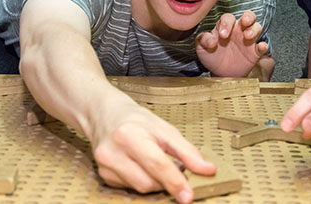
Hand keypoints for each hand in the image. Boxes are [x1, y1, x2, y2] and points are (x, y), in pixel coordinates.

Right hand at [91, 101, 215, 202]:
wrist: (105, 115)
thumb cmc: (136, 120)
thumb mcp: (165, 128)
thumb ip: (187, 151)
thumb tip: (207, 169)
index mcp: (130, 135)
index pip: (157, 164)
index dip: (175, 182)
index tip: (188, 195)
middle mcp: (114, 151)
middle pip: (148, 182)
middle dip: (166, 181)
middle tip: (175, 167)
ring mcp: (105, 165)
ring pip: (140, 188)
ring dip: (155, 182)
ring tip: (156, 163)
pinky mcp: (103, 175)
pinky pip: (130, 188)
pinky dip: (142, 180)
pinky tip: (141, 166)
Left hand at [196, 10, 268, 76]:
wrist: (220, 74)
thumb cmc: (211, 56)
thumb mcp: (202, 48)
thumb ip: (203, 40)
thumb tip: (211, 40)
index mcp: (225, 27)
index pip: (228, 18)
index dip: (226, 24)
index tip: (222, 35)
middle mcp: (239, 30)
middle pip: (248, 16)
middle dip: (248, 16)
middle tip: (244, 22)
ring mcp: (248, 40)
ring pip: (257, 27)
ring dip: (254, 29)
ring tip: (248, 36)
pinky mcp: (255, 52)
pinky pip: (263, 46)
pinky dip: (263, 46)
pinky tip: (260, 47)